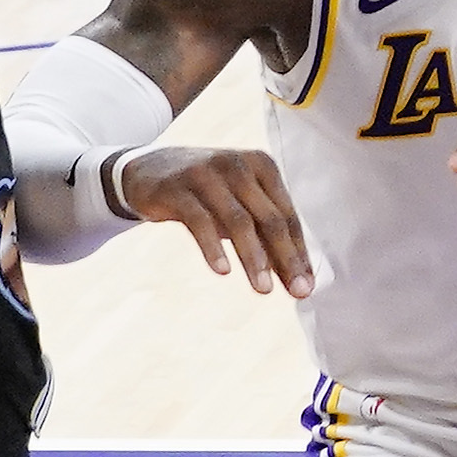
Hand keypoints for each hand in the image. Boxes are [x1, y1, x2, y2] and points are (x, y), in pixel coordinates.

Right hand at [114, 144, 313, 296]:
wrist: (150, 170)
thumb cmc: (207, 193)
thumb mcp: (239, 204)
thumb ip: (265, 233)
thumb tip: (297, 277)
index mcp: (262, 166)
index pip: (287, 215)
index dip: (299, 252)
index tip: (307, 285)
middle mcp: (238, 166)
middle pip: (269, 218)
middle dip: (286, 258)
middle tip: (298, 291)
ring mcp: (207, 175)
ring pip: (238, 221)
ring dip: (254, 258)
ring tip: (264, 289)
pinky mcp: (178, 189)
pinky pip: (199, 221)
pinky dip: (213, 247)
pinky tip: (223, 271)